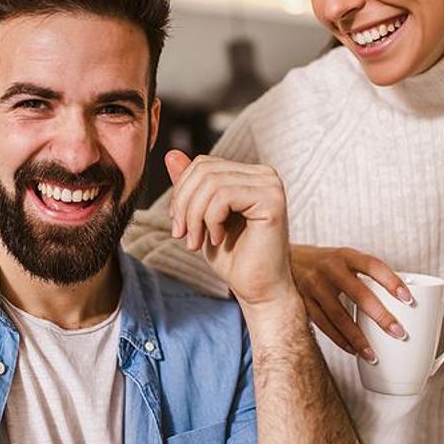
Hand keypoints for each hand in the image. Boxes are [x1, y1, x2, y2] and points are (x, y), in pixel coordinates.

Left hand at [166, 150, 295, 307]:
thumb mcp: (201, 218)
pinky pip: (224, 196)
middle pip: (204, 170)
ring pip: (211, 183)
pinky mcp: (273, 200)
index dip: (181, 193)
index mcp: (249, 175)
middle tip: (183, 236)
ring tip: (197, 242)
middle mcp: (264, 174)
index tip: (178, 225)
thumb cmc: (233, 258)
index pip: (202, 164)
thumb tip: (171, 153)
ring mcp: (271, 184)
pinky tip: (218, 239)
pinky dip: (211, 220)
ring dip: (194, 216)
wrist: (257, 289)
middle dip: (184, 205)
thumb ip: (190, 186)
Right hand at [290, 245, 411, 361]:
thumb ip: (365, 274)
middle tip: (399, 333)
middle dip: (380, 316)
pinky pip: (323, 325)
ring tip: (373, 355)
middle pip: (358, 294)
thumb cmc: (324, 263)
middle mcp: (329, 269)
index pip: (373, 266)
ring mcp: (314, 286)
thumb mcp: (344, 259)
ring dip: (358, 337)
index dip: (391, 281)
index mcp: (346, 256)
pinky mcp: (303, 302)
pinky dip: (339, 339)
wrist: (283, 259)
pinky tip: (352, 350)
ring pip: (338, 316)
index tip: (408, 299)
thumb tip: (397, 300)